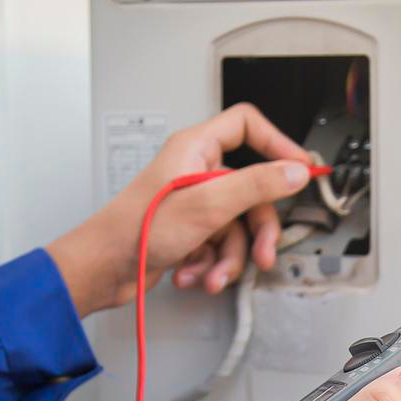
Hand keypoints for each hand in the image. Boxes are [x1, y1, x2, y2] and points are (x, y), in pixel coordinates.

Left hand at [46, 104, 312, 315]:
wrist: (102, 270)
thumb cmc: (134, 231)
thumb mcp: (207, 204)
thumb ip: (256, 184)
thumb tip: (294, 172)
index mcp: (196, 149)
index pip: (246, 126)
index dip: (276, 144)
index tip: (299, 168)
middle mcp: (195, 172)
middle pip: (251, 191)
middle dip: (256, 230)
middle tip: (262, 252)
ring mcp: (192, 203)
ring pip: (236, 227)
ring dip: (228, 258)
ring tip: (213, 275)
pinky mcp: (187, 231)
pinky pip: (218, 246)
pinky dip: (209, 265)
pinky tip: (192, 274)